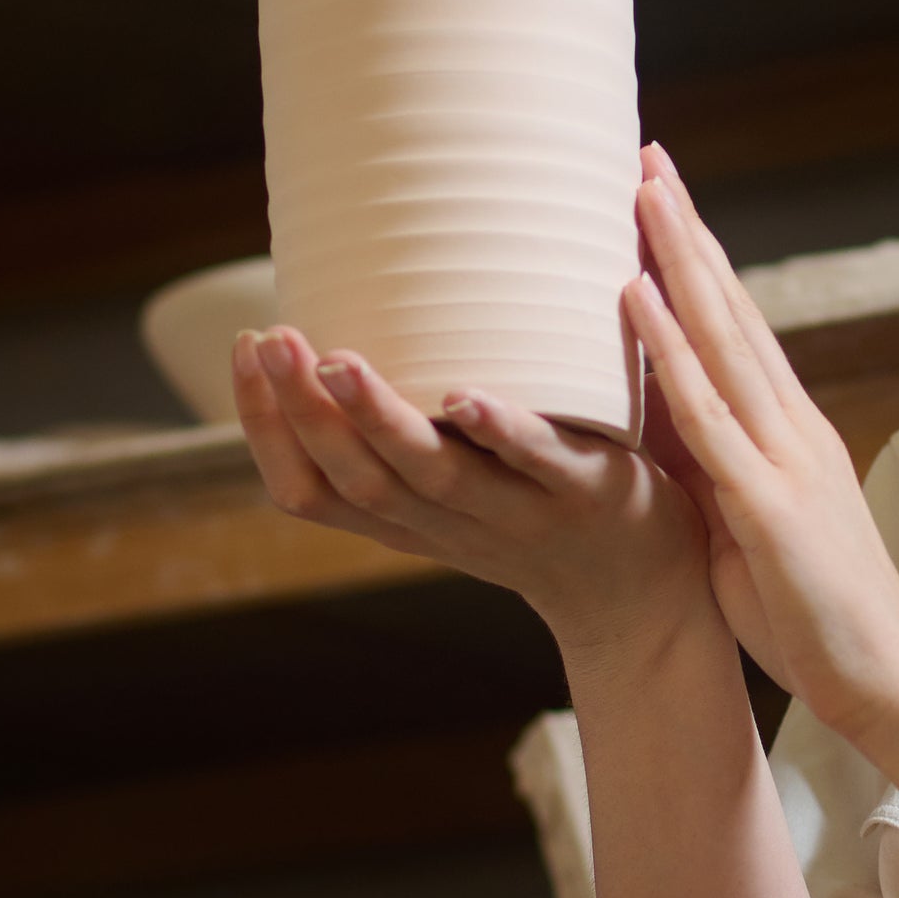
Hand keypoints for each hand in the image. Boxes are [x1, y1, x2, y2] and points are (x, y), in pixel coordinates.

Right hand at [231, 322, 715, 672]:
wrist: (652, 594)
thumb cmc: (547, 518)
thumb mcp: (465, 486)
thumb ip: (415, 427)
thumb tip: (369, 302)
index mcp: (411, 520)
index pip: (309, 488)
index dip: (266, 426)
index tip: (246, 345)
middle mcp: (452, 523)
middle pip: (356, 478)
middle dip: (303, 411)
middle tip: (271, 338)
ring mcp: (520, 512)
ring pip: (431, 476)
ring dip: (379, 419)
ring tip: (337, 361)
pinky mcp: (589, 495)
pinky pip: (536, 465)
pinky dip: (498, 433)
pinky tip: (464, 397)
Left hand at [621, 145, 898, 746]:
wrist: (885, 682)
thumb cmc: (815, 615)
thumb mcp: (750, 525)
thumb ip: (713, 468)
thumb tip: (660, 429)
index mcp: (789, 431)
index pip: (736, 324)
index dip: (698, 257)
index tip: (660, 196)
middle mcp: (793, 425)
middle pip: (732, 306)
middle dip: (687, 229)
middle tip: (645, 154)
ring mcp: (785, 458)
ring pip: (723, 337)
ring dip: (678, 259)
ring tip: (638, 191)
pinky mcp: (769, 504)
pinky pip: (709, 414)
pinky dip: (670, 350)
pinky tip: (635, 297)